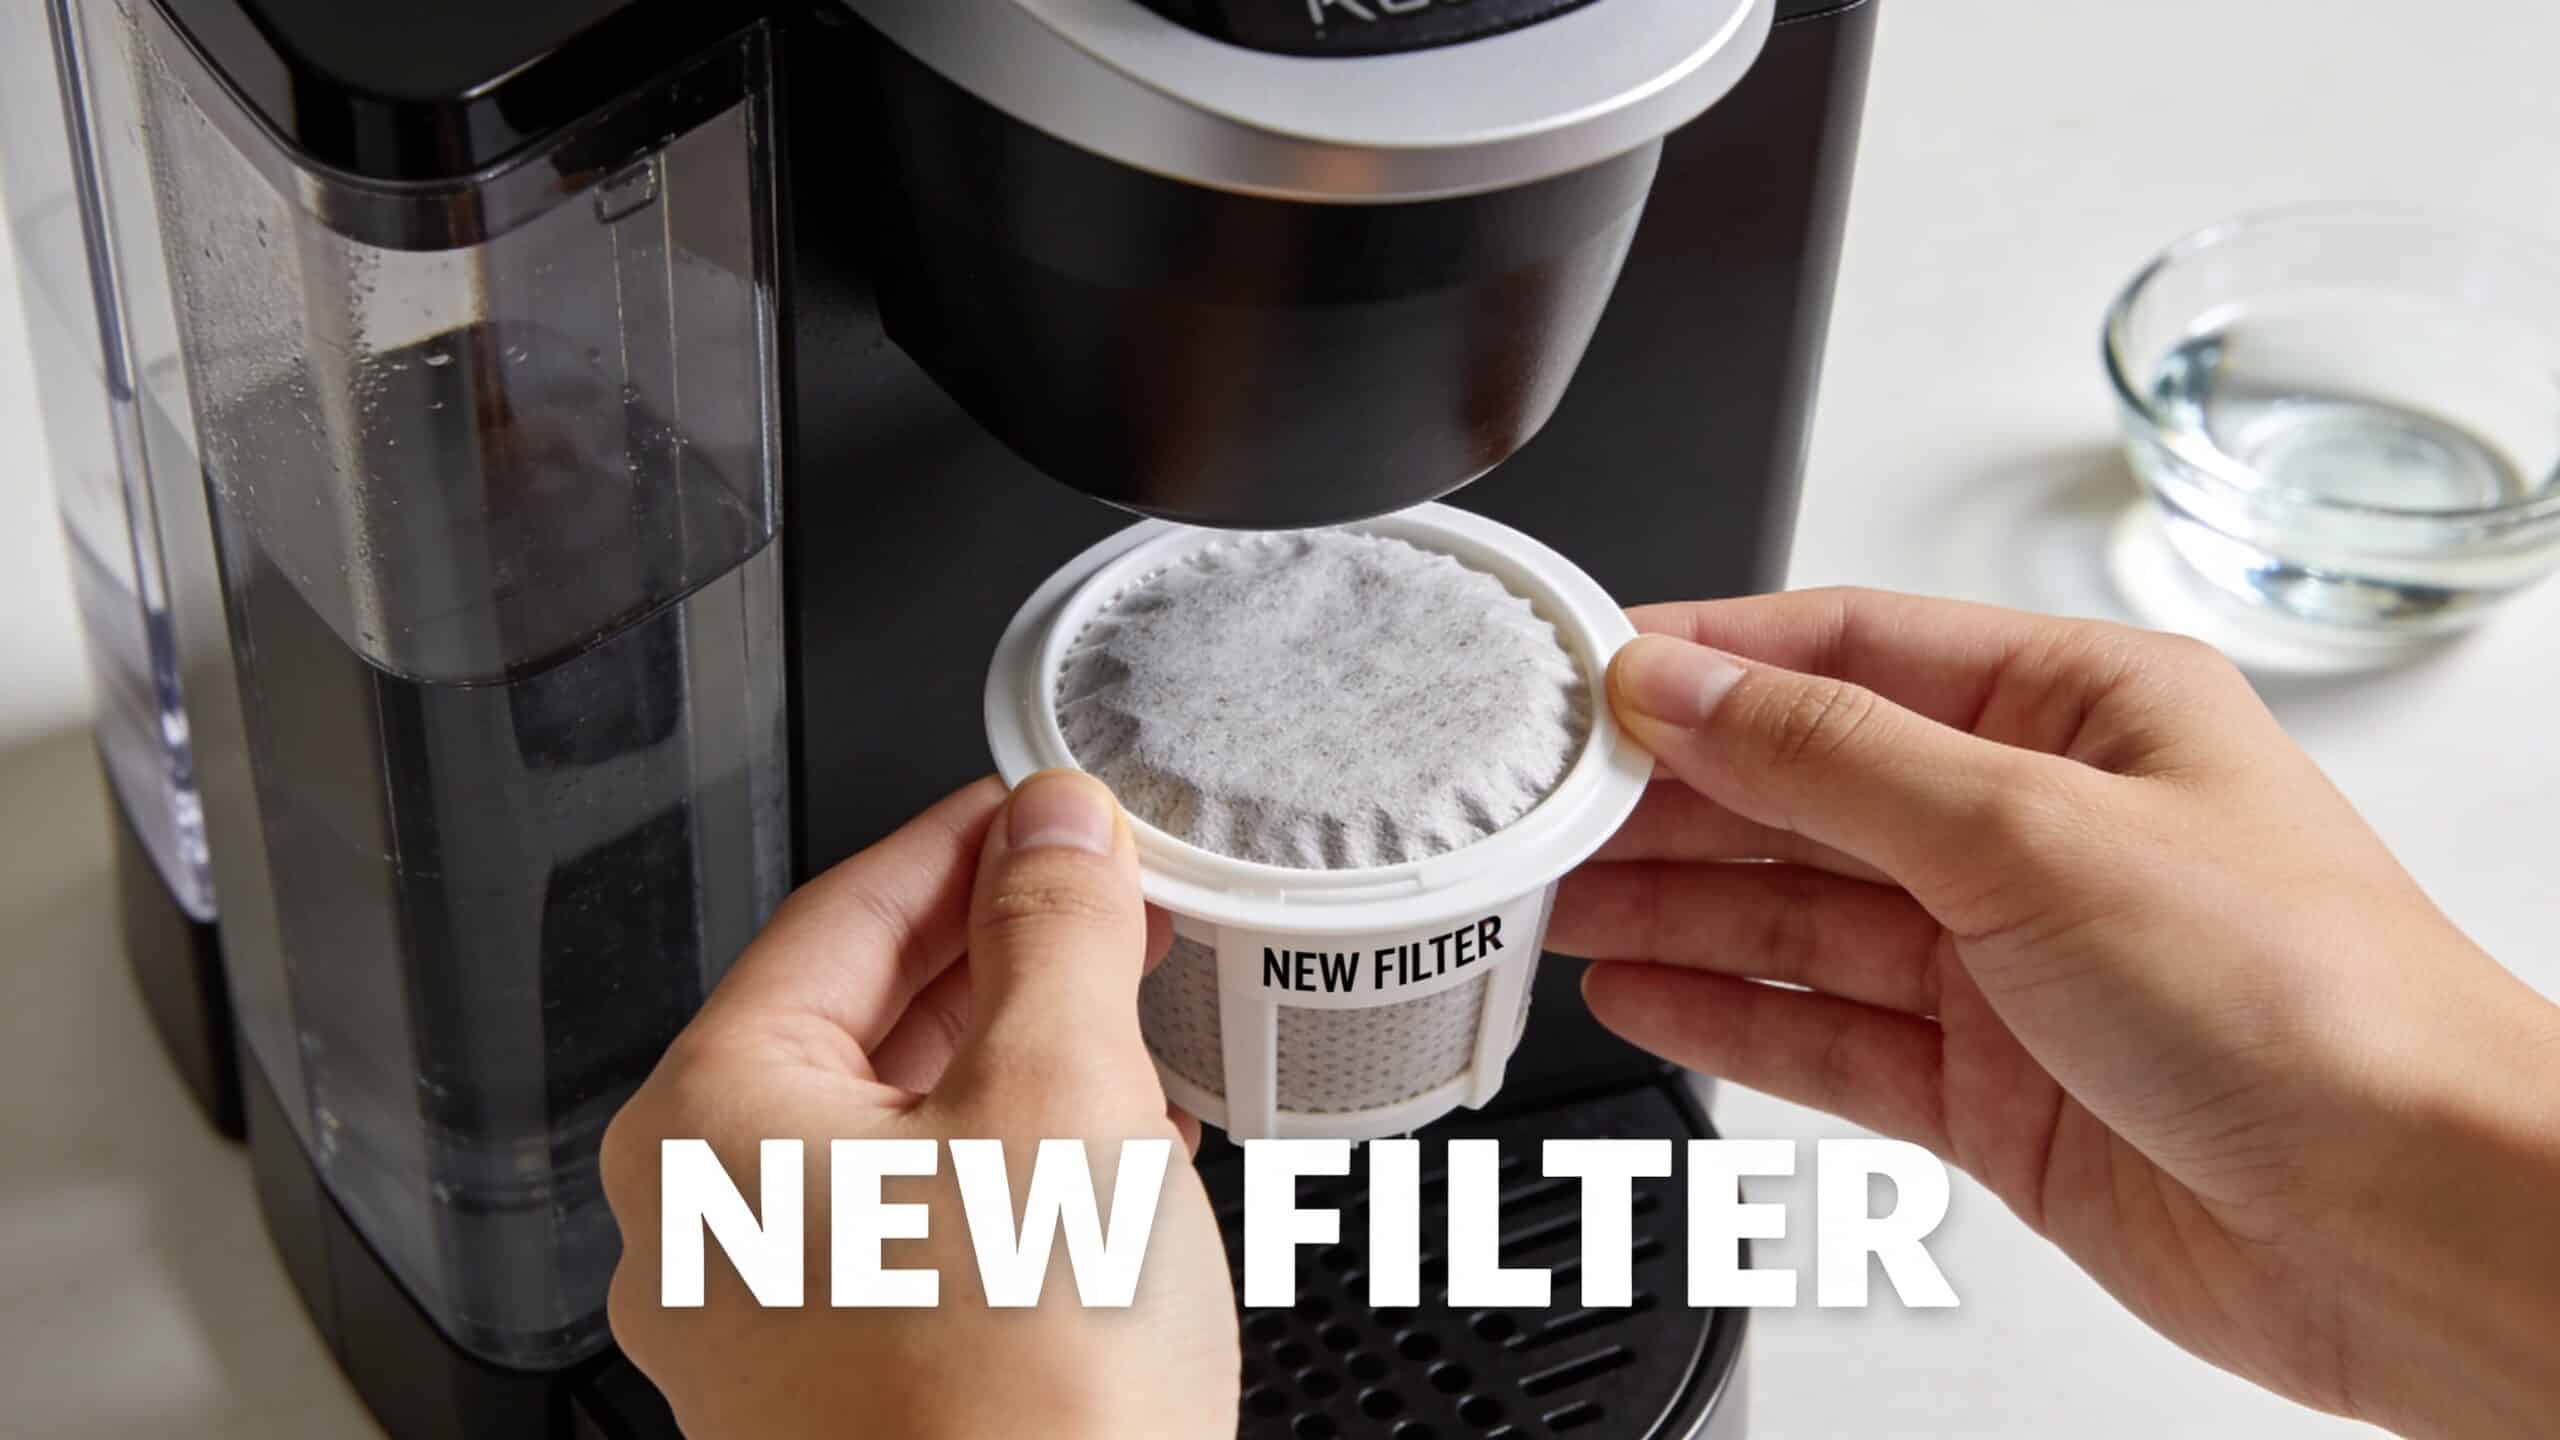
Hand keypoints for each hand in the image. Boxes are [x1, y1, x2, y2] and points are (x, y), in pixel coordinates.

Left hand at [602, 773, 1238, 1439]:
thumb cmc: (1016, 1399)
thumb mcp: (1062, 1094)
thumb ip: (1055, 930)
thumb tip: (1054, 827)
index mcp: (710, 1123)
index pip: (840, 914)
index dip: (965, 840)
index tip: (1045, 808)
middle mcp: (702, 1223)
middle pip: (854, 1020)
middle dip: (997, 949)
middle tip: (1105, 898)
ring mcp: (758, 1321)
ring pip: (890, 1127)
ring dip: (1011, 1055)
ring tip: (1121, 1009)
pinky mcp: (835, 1388)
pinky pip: (910, 1225)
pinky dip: (1002, 1163)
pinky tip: (1102, 1152)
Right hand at [1548, 589, 2559, 1438]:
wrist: (2417, 1225)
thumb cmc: (2313, 1002)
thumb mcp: (2035, 830)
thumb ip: (1833, 758)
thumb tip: (1684, 687)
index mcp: (2083, 711)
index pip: (1852, 651)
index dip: (1709, 661)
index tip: (1587, 680)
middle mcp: (2042, 827)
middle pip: (1808, 787)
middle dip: (1670, 796)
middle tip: (1536, 805)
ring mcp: (2012, 964)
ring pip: (1801, 914)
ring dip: (1676, 906)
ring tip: (1552, 899)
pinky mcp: (1992, 1088)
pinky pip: (1825, 1032)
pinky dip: (1730, 1012)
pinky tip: (1645, 991)